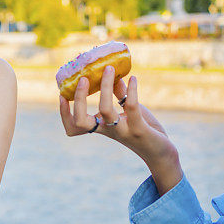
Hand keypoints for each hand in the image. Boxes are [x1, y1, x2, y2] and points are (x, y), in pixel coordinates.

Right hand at [59, 66, 183, 192]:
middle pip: (81, 121)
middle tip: (84, 78)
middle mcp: (109, 130)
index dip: (64, 113)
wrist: (162, 153)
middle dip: (79, 98)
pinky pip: (131, 107)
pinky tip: (134, 79)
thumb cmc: (144, 130)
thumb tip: (114, 75)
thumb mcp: (129, 112)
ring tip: (109, 69)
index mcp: (102, 127)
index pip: (74, 126)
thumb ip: (120, 95)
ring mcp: (123, 131)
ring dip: (105, 87)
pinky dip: (132, 90)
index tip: (62, 95)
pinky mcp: (139, 130)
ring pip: (105, 110)